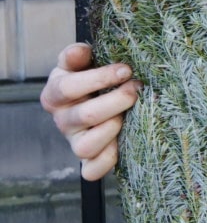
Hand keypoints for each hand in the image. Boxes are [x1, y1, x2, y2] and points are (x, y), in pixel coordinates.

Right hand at [39, 42, 138, 180]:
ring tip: (131, 114)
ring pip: (85, 147)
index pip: (68, 88)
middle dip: (116, 100)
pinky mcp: (88, 160)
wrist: (98, 100)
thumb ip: (77, 55)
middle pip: (84, 116)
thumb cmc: (92, 78)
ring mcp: (75, 142)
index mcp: (55, 94)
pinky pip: (91, 171)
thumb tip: (81, 52)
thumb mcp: (81, 62)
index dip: (99, 78)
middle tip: (136, 89)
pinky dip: (108, 160)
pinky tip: (125, 141)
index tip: (126, 69)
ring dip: (112, 129)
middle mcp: (62, 121)